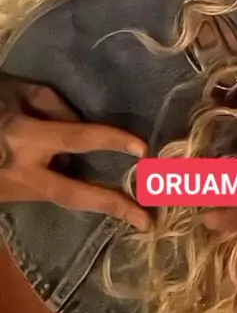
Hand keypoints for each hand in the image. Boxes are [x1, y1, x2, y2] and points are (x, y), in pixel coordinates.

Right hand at [0, 77, 148, 230]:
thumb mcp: (21, 91)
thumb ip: (56, 107)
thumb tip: (83, 127)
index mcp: (26, 137)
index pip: (78, 138)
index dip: (112, 141)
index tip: (143, 148)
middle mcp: (22, 171)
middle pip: (74, 194)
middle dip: (113, 207)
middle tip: (147, 221)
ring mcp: (13, 190)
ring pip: (62, 196)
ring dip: (94, 199)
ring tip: (130, 205)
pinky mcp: (9, 199)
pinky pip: (46, 190)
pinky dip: (65, 184)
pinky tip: (90, 185)